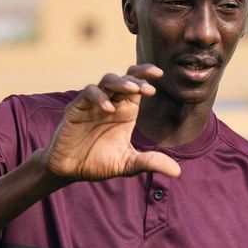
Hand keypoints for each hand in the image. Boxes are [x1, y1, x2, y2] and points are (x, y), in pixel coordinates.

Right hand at [43, 66, 184, 182]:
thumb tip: (178, 172)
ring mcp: (93, 104)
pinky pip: (88, 95)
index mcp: (125, 110)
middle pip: (124, 78)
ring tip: (133, 90)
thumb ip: (150, 163)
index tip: (160, 75)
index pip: (137, 84)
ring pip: (107, 81)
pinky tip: (109, 108)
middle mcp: (111, 103)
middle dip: (138, 77)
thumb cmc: (98, 162)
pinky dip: (99, 98)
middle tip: (149, 87)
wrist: (70, 170)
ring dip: (121, 82)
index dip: (146, 76)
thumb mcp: (127, 164)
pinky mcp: (76, 109)